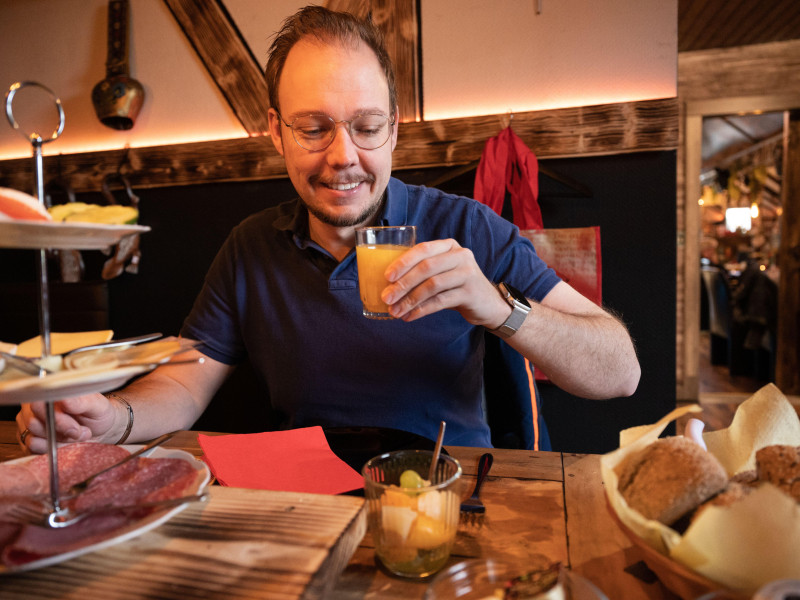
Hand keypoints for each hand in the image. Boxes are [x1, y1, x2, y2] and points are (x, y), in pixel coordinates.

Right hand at [16, 393, 115, 453]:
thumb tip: (64, 399)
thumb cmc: (97, 413)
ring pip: (34, 436)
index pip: (38, 403)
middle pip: (33, 422)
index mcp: (49, 391)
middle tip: (80, 430)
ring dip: (59, 439)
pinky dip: (52, 447)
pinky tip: (65, 442)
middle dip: (61, 429)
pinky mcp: (31, 440)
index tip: (75, 425)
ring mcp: (30, 423)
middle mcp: (35, 406)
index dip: (56, 417)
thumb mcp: (96, 405)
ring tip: (76, 434)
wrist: (100, 429)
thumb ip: (80, 402)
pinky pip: (33, 448)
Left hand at [381, 239, 508, 326]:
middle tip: (387, 297)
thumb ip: (422, 270)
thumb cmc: (457, 285)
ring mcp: (467, 274)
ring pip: (432, 286)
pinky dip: (422, 310)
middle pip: (426, 268)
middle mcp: (461, 256)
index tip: (386, 277)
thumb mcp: (442, 271)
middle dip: (403, 284)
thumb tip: (389, 284)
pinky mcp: (470, 293)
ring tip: (395, 311)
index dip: (403, 262)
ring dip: (410, 300)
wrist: (488, 303)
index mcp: (449, 246)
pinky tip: (409, 316)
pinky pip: (440, 301)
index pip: (423, 249)